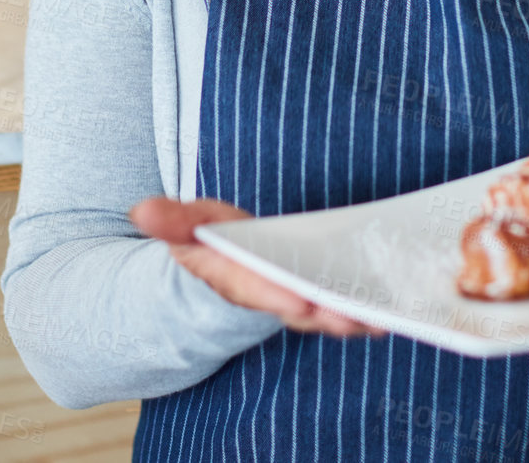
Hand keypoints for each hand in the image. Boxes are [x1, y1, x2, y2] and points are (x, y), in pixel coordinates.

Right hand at [130, 197, 385, 340]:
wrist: (227, 256)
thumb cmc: (210, 237)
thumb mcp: (190, 224)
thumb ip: (172, 219)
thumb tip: (140, 211)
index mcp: (235, 278)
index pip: (255, 291)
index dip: (277, 296)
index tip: (301, 300)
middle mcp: (267, 295)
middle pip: (298, 309)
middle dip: (326, 315)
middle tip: (357, 317)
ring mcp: (294, 297)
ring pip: (325, 312)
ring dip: (352, 317)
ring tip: (381, 317)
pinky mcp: (316, 291)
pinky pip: (340, 303)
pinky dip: (363, 307)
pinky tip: (389, 306)